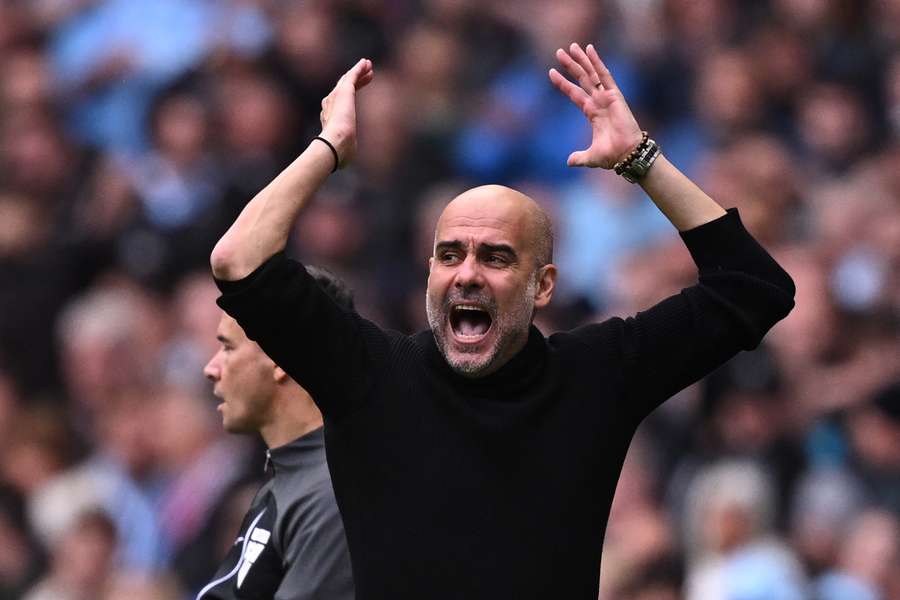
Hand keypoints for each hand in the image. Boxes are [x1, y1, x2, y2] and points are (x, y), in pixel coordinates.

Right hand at [319, 58, 373, 167]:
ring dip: (358, 72)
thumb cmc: (339, 153)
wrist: (334, 145)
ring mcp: (336, 97)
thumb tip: (345, 161)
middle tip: (365, 74)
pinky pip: (352, 76)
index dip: (348, 96)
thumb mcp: (344, 152)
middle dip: (354, 80)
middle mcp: (330, 105)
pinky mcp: (344, 91)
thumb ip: (345, 151)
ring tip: (368, 65)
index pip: (339, 103)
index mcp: (329, 118)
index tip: (355, 90)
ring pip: (348, 80)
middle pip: (343, 88)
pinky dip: (359, 69)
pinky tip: (366, 63)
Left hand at [549, 43, 642, 168]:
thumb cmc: (612, 155)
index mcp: (592, 112)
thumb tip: (569, 162)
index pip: (574, 93)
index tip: (551, 72)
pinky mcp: (614, 95)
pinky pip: (604, 74)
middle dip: (570, 65)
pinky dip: (597, 61)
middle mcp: (598, 101)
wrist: (627, 154)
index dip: (563, 83)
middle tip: (559, 52)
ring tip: (571, 46)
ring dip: (581, 60)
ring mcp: (606, 96)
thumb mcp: (590, 157)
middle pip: (581, 78)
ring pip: (590, 73)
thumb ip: (579, 157)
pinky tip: (590, 49)